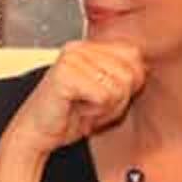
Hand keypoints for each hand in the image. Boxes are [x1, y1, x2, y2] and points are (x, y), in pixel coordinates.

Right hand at [1, 40, 145, 157]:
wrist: (36, 135)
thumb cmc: (69, 117)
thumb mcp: (106, 93)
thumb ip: (125, 77)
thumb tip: (145, 68)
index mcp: (88, 47)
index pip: (134, 55)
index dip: (128, 84)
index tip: (102, 97)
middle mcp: (79, 47)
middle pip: (130, 72)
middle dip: (118, 98)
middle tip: (92, 105)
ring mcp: (70, 58)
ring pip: (119, 85)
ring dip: (106, 106)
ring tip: (84, 108)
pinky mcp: (64, 74)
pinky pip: (104, 95)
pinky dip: (95, 111)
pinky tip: (77, 110)